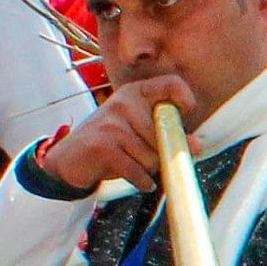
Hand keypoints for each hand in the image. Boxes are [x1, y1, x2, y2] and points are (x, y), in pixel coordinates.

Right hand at [40, 73, 191, 191]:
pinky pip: (137, 170)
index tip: (184, 119)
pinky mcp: (103, 145)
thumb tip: (198, 146)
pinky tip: (136, 180)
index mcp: (135, 93)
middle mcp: (124, 102)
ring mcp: (112, 123)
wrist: (68, 161)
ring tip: (131, 165)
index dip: (186, 100)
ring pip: (152, 156)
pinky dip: (141, 181)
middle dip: (160, 155)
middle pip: (165, 135)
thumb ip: (166, 135)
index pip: (172, 84)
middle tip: (144, 158)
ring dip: (148, 170)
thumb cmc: (111, 146)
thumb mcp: (138, 134)